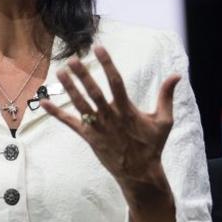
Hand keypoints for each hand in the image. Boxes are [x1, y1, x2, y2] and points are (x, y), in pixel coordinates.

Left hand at [40, 46, 178, 221]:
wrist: (139, 173)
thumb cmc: (152, 145)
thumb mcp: (164, 121)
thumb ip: (166, 96)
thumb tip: (177, 75)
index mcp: (127, 110)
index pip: (116, 81)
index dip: (107, 64)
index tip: (99, 48)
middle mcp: (110, 116)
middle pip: (94, 92)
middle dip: (83, 75)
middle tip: (73, 59)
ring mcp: (98, 127)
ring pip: (81, 104)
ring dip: (70, 88)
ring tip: (60, 71)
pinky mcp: (89, 137)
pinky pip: (70, 123)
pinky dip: (57, 113)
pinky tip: (45, 102)